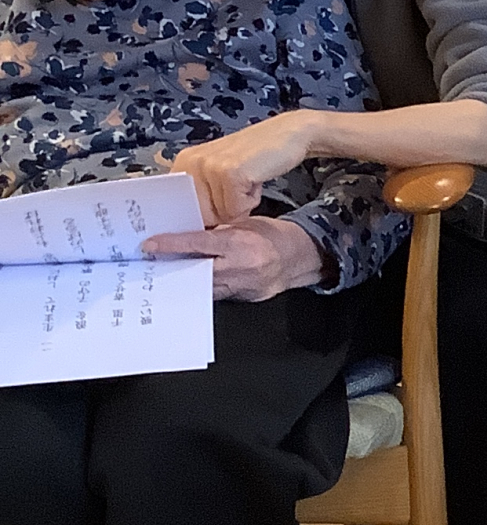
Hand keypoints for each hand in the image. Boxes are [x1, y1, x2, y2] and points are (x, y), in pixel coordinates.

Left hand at [144, 215, 323, 302]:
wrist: (298, 258)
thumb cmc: (271, 236)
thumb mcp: (244, 225)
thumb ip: (217, 232)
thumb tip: (186, 234)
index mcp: (241, 244)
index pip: (199, 244)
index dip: (172, 245)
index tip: (150, 245)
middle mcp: (241, 268)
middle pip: (196, 271)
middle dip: (173, 266)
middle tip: (151, 262)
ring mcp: (242, 287)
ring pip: (203, 287)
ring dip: (184, 280)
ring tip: (167, 273)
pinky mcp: (243, 299)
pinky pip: (216, 295)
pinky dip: (201, 288)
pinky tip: (191, 283)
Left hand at [171, 113, 321, 224]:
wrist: (289, 133)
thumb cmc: (257, 155)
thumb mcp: (221, 171)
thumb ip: (203, 191)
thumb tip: (196, 225)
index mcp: (186, 162)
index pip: (178, 205)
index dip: (197, 217)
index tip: (210, 215)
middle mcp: (193, 162)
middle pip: (200, 215)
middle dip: (222, 214)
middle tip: (237, 193)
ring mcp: (211, 166)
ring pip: (221, 215)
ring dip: (240, 207)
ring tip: (248, 183)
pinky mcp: (231, 173)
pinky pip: (237, 210)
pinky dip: (251, 202)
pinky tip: (255, 181)